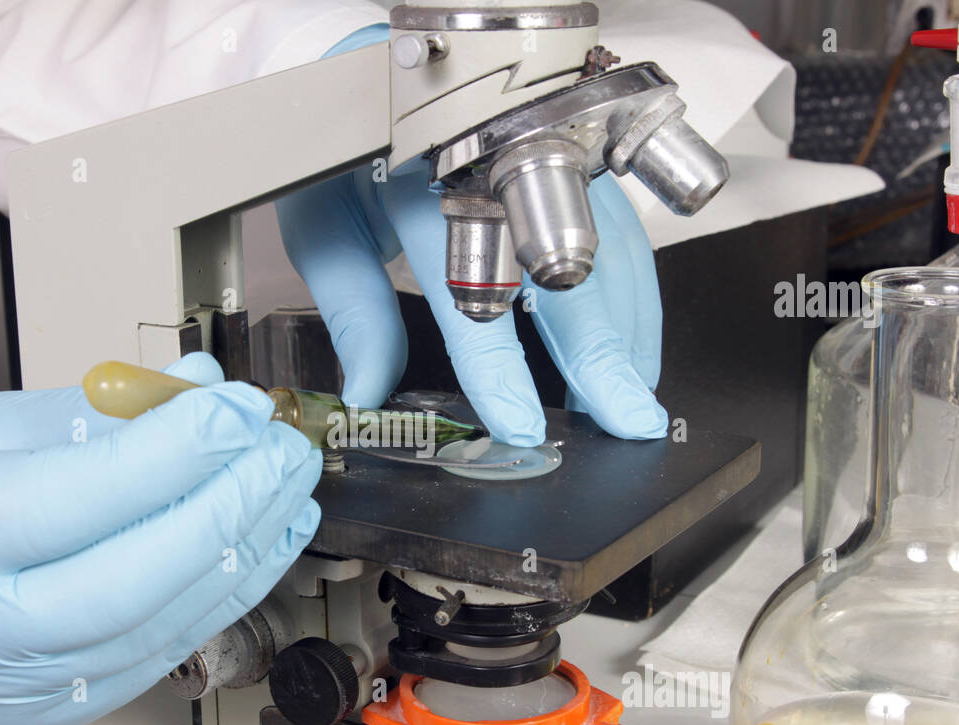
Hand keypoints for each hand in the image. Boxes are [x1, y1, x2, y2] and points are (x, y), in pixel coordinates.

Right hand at [0, 353, 321, 724]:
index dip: (172, 452)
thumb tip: (203, 389)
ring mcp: (13, 687)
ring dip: (244, 550)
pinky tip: (263, 540)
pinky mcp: (58, 709)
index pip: (70, 498)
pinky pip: (162, 651)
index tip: (237, 407)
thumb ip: (96, 414)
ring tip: (287, 485)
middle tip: (279, 446)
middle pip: (127, 580)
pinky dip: (224, 591)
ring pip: (158, 625)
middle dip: (226, 506)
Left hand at [275, 168, 667, 444]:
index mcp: (422, 181)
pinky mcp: (579, 159)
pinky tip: (630, 344)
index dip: (497, 364)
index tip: (520, 421)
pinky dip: (633, 295)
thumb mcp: (325, 223)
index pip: (469, 287)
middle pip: (566, 268)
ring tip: (627, 395)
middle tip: (624, 419)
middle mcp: (499, 163)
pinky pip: (623, 233)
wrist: (380, 68)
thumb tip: (368, 391)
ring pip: (612, 249)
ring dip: (627, 330)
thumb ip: (355, 310)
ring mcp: (551, 156)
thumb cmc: (350, 146)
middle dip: (601, 353)